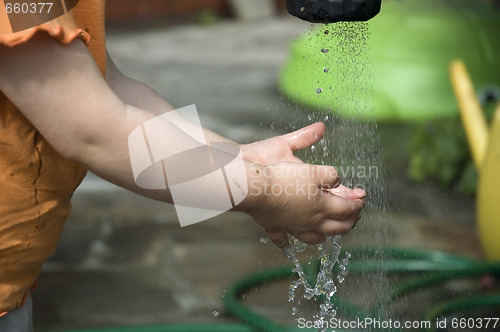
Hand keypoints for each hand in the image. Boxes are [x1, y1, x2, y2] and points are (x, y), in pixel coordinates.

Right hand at [240, 123, 365, 246]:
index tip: (362, 198)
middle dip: (349, 222)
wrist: (256, 190)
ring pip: (315, 237)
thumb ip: (330, 176)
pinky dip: (288, 242)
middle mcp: (311, 222)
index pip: (347, 208)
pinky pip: (283, 240)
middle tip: (354, 216)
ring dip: (325, 234)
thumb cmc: (284, 179)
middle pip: (336, 227)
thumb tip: (337, 180)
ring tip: (329, 230)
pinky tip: (289, 243)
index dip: (357, 203)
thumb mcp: (313, 170)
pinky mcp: (276, 228)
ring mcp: (294, 228)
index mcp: (323, 207)